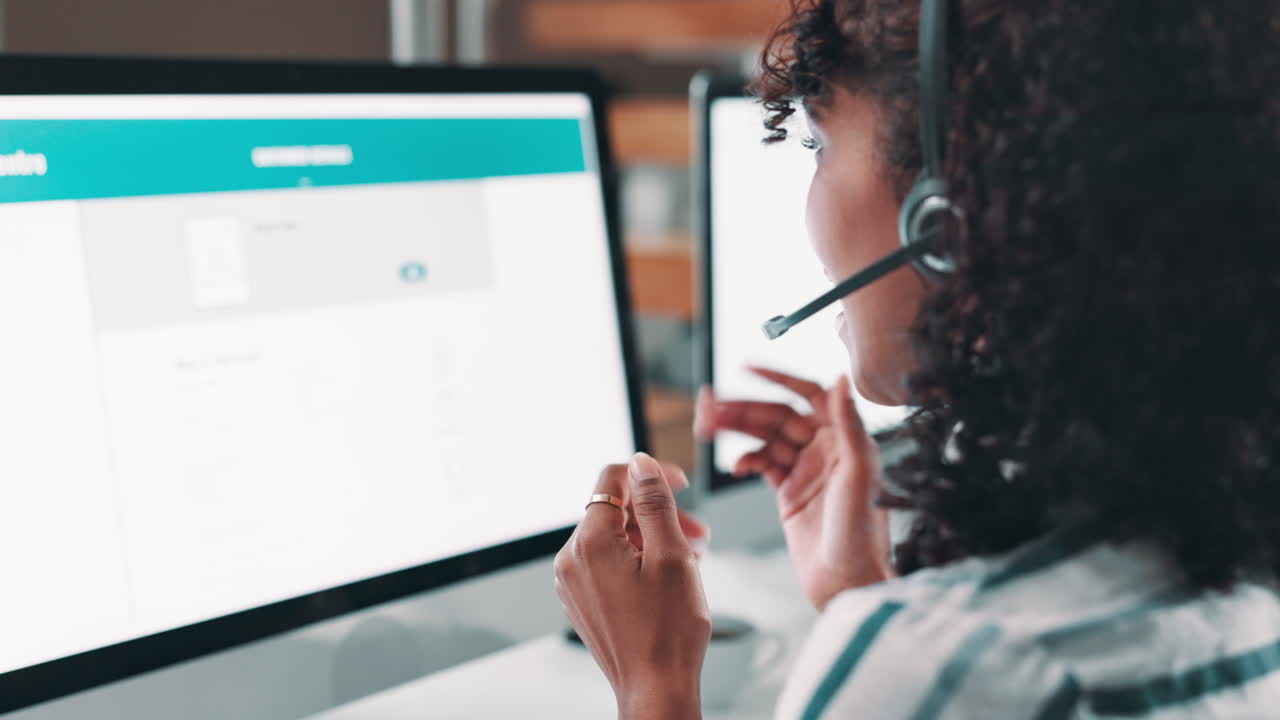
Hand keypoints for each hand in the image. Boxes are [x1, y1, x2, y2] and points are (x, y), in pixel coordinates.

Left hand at [555, 454, 710, 719]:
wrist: (655, 689)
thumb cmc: (667, 633)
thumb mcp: (672, 555)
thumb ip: (654, 502)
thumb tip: (641, 464)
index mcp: (589, 543)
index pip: (612, 479)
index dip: (650, 474)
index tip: (679, 484)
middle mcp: (571, 560)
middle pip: (615, 510)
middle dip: (658, 513)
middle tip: (697, 532)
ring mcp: (574, 582)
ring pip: (614, 537)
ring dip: (651, 537)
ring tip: (689, 558)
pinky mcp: (582, 599)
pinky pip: (608, 562)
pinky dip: (637, 559)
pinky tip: (667, 576)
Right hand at [695, 369, 893, 609]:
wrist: (849, 584)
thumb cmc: (862, 536)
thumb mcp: (859, 475)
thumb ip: (849, 424)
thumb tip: (841, 378)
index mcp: (844, 439)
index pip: (808, 394)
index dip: (777, 378)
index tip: (745, 368)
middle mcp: (826, 449)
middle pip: (777, 415)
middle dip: (742, 408)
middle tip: (708, 405)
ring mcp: (806, 470)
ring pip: (765, 438)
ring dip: (736, 430)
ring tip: (707, 427)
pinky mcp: (790, 493)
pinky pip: (762, 465)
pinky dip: (746, 460)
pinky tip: (735, 465)